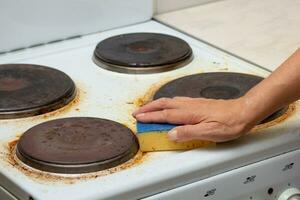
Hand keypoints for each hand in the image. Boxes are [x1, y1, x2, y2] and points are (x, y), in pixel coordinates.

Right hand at [133, 97, 256, 141]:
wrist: (244, 111)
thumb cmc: (230, 123)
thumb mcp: (209, 132)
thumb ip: (188, 133)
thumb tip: (171, 134)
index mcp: (190, 113)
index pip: (165, 114)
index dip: (151, 116)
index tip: (139, 117)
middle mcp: (190, 105)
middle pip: (164, 104)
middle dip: (149, 107)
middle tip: (138, 111)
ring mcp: (194, 103)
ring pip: (170, 101)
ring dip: (157, 104)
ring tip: (149, 108)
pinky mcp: (199, 103)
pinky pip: (178, 100)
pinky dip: (168, 102)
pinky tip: (170, 105)